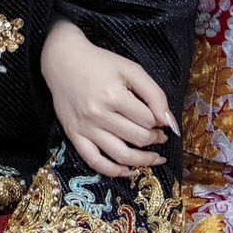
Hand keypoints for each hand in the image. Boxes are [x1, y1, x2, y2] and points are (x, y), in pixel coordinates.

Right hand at [41, 17, 174, 176]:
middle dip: (155, 139)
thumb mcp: (131, 70)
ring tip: (154, 158)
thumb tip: (169, 122)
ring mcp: (85, 127)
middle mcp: (98, 114)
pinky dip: (114, 171)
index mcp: (113, 95)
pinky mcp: (73, 135)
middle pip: (138, 138)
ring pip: (120, 155)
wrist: (63, 61)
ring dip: (143, 160)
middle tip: (160, 136)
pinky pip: (94, 161)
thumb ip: (154, 94)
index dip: (160, 122)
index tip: (161, 121)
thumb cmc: (100, 63)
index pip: (148, 120)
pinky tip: (128, 171)